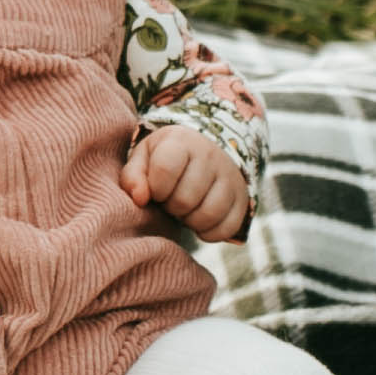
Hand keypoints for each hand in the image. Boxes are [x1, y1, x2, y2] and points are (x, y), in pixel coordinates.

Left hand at [125, 129, 253, 243]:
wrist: (207, 147)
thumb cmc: (167, 157)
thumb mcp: (145, 157)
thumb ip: (133, 176)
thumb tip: (139, 199)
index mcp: (182, 141)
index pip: (165, 170)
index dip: (156, 189)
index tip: (156, 189)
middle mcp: (211, 156)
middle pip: (185, 199)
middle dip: (171, 207)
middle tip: (170, 201)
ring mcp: (230, 178)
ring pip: (209, 214)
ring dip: (190, 221)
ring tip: (184, 211)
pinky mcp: (243, 198)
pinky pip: (228, 227)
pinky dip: (210, 233)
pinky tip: (199, 222)